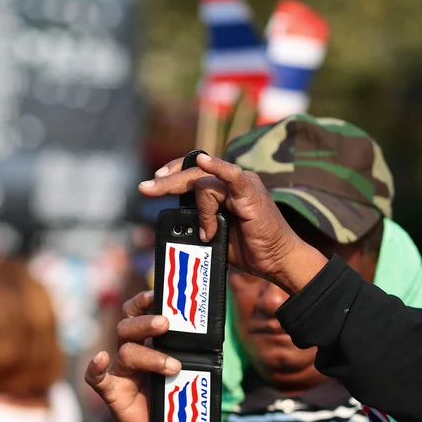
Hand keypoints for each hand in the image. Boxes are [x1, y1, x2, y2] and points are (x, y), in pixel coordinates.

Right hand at [84, 291, 180, 421]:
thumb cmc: (175, 394)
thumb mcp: (186, 369)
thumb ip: (190, 352)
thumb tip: (214, 336)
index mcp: (144, 341)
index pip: (137, 312)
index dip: (143, 301)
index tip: (157, 294)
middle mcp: (129, 351)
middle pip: (128, 327)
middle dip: (146, 323)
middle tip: (166, 324)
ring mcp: (119, 371)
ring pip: (125, 351)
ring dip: (150, 356)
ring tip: (174, 367)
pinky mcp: (112, 391)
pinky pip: (95, 378)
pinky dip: (94, 367)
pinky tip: (101, 358)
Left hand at [140, 154, 327, 294]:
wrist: (277, 260)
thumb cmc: (252, 249)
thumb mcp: (217, 235)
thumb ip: (200, 223)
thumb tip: (179, 223)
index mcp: (225, 189)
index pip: (194, 173)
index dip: (172, 175)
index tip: (152, 185)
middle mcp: (234, 181)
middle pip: (194, 173)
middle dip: (167, 182)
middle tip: (145, 189)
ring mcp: (243, 184)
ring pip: (205, 182)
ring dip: (200, 209)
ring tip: (207, 234)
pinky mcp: (251, 193)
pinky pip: (231, 175)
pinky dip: (217, 167)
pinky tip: (203, 161)